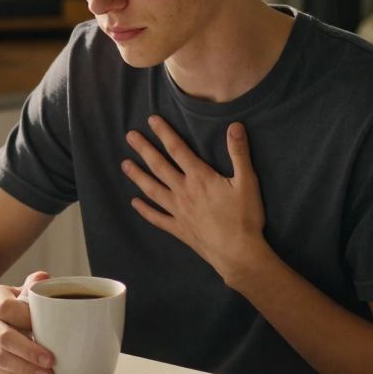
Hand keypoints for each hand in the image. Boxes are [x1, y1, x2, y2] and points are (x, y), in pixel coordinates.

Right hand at [0, 270, 55, 373]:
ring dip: (25, 370)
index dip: (25, 319)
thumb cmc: (7, 303)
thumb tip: (44, 279)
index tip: (47, 327)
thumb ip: (33, 285)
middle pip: (4, 337)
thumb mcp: (18, 289)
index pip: (6, 308)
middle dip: (29, 351)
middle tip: (51, 361)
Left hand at [122, 116, 267, 281]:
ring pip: (153, 190)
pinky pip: (157, 218)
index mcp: (200, 178)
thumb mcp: (247, 182)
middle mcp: (184, 192)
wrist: (237, 253)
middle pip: (159, 166)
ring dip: (138, 176)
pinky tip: (134, 203)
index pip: (178, 150)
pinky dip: (145, 210)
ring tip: (125, 165)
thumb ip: (239, 153)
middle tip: (130, 136)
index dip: (164, 133)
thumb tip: (235, 126)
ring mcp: (178, 211)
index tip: (151, 120)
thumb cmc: (245, 217)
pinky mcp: (178, 228)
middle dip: (144, 149)